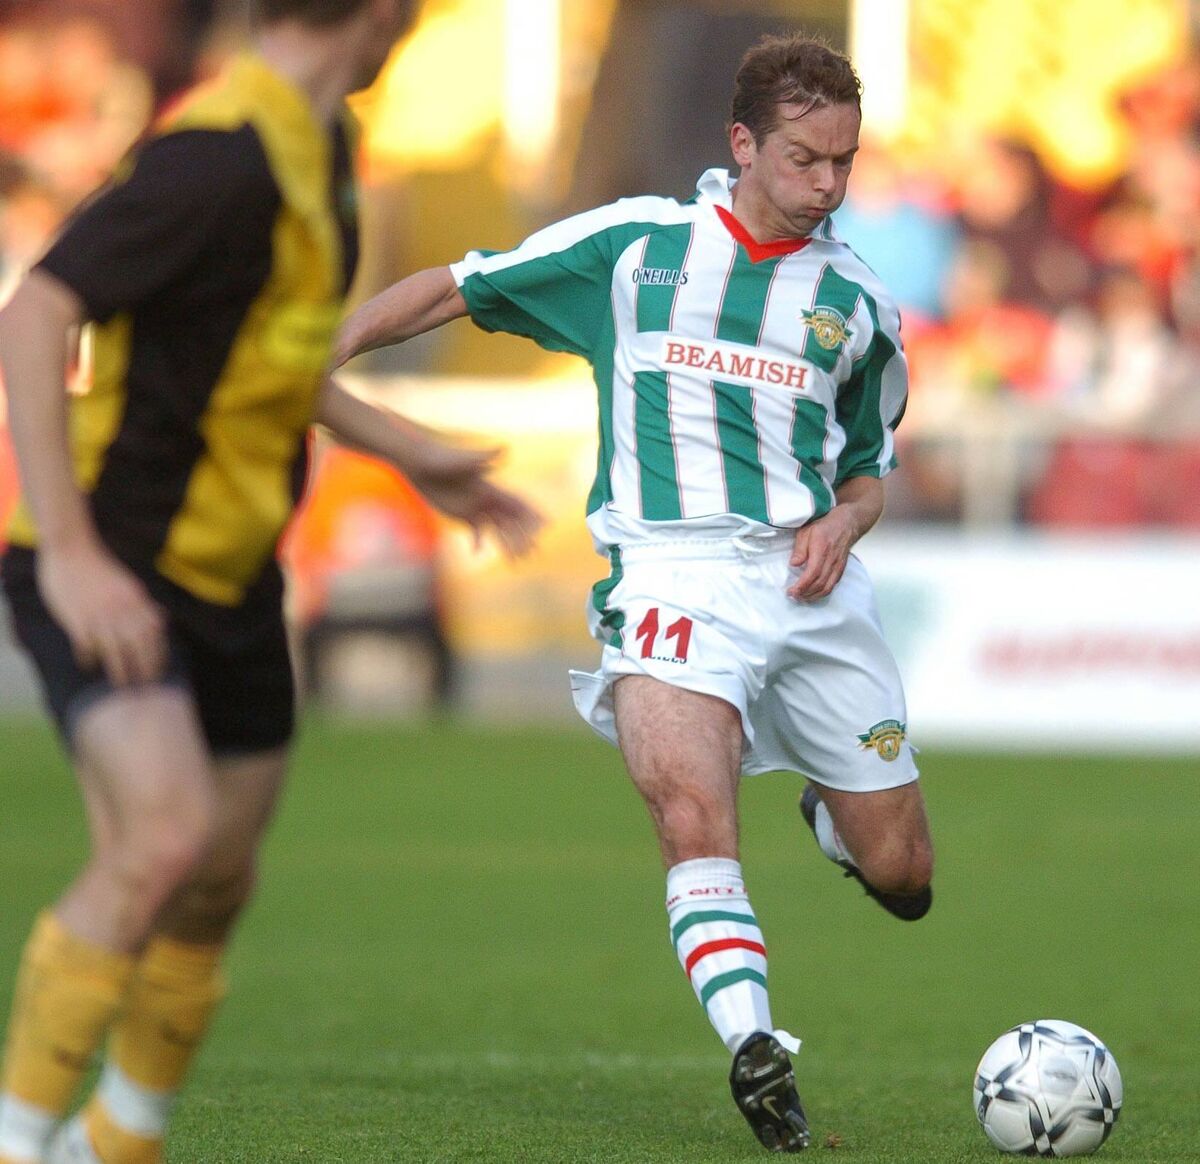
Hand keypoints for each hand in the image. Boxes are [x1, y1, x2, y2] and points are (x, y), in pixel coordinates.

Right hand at [36, 541, 167, 685]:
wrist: (72, 550)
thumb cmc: (100, 569)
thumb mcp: (129, 585)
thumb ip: (143, 605)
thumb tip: (161, 620)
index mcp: (136, 600)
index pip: (154, 633)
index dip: (159, 653)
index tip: (160, 670)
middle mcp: (122, 609)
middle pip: (139, 644)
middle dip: (145, 667)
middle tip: (146, 685)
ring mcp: (100, 614)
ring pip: (115, 649)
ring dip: (120, 670)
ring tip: (122, 685)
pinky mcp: (78, 617)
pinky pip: (87, 644)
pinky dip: (89, 657)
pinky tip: (89, 665)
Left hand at [404, 441, 543, 557]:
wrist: (419, 460)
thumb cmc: (440, 457)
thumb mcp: (462, 459)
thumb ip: (484, 456)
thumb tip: (504, 448)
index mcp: (491, 487)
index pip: (518, 503)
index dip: (533, 514)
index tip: (546, 527)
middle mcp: (487, 498)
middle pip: (511, 520)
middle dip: (524, 536)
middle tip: (534, 552)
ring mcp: (475, 506)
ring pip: (496, 529)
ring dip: (507, 544)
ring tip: (516, 561)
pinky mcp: (460, 512)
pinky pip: (475, 530)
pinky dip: (478, 541)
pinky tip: (477, 553)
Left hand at [787, 507, 857, 601]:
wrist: (846, 524)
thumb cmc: (825, 527)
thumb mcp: (806, 532)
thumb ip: (799, 549)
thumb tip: (793, 564)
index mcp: (821, 550)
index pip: (812, 573)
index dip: (802, 585)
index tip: (791, 591)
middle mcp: (831, 561)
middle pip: (819, 584)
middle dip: (805, 593)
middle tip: (793, 595)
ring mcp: (838, 567)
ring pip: (827, 588)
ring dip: (813, 596)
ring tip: (801, 597)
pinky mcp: (840, 570)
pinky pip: (832, 586)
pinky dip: (822, 593)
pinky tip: (813, 594)